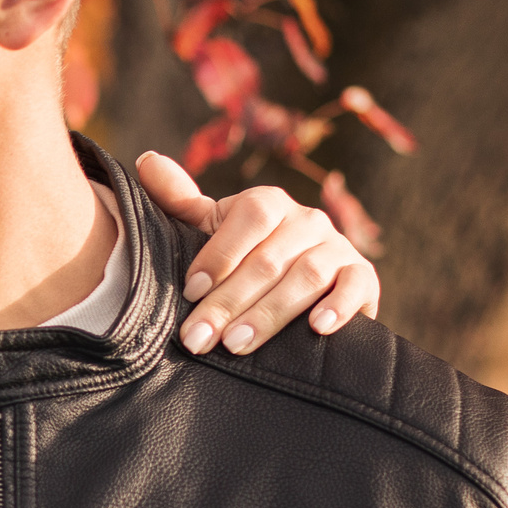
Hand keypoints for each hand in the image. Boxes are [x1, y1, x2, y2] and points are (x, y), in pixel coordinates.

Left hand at [137, 152, 380, 355]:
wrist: (308, 284)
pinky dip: (339, 307)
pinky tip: (318, 329)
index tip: (190, 292)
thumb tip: (144, 161)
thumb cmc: (246, 255)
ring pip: (306, 277)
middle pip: (268, 260)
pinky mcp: (363, 277)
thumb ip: (180, 201)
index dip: (219, 255)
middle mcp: (306, 220)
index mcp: (268, 203)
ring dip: (269, 314)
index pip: (248, 220)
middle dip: (228, 304)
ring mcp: (337, 247)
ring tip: (236, 345)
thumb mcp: (212, 228)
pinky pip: (356, 287)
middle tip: (199, 339)